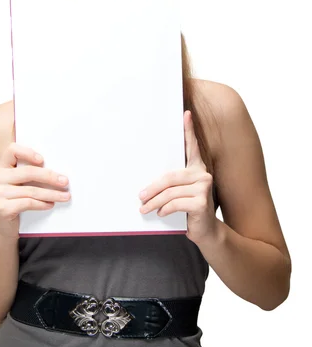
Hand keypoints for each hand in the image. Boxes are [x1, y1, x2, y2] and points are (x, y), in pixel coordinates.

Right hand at [0, 143, 70, 239]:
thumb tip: (58, 172)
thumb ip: (30, 173)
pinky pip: (28, 203)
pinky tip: (50, 204)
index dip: (27, 152)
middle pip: (28, 172)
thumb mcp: (20, 182)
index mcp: (3, 166)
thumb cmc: (16, 198)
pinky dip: (42, 204)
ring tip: (65, 196)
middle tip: (65, 181)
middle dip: (50, 177)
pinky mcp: (3, 208)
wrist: (4, 225)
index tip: (42, 160)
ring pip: (31, 190)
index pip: (12, 150)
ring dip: (52, 194)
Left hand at [139, 110, 217, 245]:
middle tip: (140, 196)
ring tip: (144, 208)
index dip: (188, 130)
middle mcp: (202, 174)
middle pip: (170, 176)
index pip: (191, 147)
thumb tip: (146, 183)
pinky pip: (175, 203)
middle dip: (152, 187)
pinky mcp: (202, 202)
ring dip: (154, 202)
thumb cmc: (189, 210)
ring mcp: (204, 187)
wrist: (206, 232)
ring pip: (170, 191)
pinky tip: (161, 214)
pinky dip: (164, 209)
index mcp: (196, 168)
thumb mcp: (179, 194)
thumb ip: (171, 183)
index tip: (186, 114)